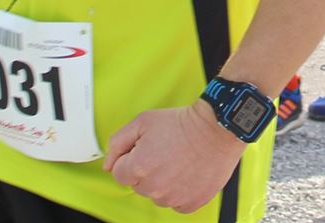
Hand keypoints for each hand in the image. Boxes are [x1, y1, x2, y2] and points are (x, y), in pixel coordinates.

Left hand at [105, 101, 245, 213]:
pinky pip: (176, 202)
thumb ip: (117, 143)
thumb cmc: (182, 123)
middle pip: (138, 185)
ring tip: (179, 160)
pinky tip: (187, 172)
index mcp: (138, 168)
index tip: (146, 147)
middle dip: (146, 169)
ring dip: (163, 181)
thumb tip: (108, 165)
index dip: (131, 157)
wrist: (217, 129)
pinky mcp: (191, 203)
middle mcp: (154, 188)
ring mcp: (173, 198)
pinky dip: (180, 190)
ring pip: (157, 194)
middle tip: (164, 150)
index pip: (119, 173)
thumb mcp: (142, 121)